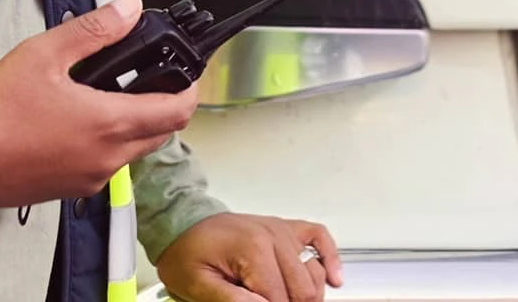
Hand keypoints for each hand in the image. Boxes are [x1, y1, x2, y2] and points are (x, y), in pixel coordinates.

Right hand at [0, 0, 198, 206]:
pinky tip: (77, 125)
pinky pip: (104, 167)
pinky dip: (106, 145)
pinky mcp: (69, 190)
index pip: (177, 112)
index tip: (185, 75)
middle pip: (160, 134)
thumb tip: (129, 7)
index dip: (189, 90)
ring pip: (132, 152)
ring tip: (105, 98)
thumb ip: (95, 30)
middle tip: (145, 81)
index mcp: (110, 123)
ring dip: (133, 127)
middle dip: (162, 107)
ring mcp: (90, 178)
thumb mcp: (46, 53)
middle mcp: (108, 158)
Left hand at [156, 212, 343, 301]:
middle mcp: (273, 237)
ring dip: (307, 295)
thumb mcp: (196, 284)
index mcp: (252, 250)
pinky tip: (334, 279)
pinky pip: (319, 238)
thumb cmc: (187, 253)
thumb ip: (230, 300)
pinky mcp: (286, 229)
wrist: (183, 223)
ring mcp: (282, 231)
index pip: (279, 299)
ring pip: (314, 273)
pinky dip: (330, 259)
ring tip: (286, 300)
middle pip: (303, 291)